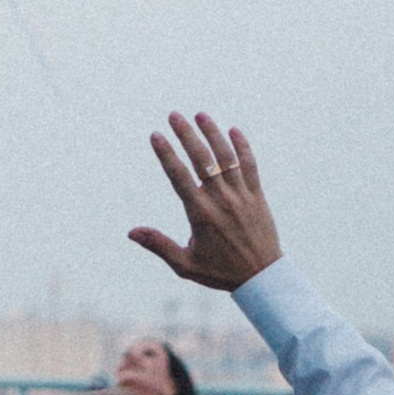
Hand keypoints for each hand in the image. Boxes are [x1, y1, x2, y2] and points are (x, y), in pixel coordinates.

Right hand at [128, 113, 279, 293]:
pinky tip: (233, 131)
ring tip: (200, 115)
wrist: (263, 279)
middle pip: (202, 160)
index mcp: (201, 214)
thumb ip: (159, 245)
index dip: (166, 154)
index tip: (156, 135)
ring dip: (213, 133)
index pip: (179, 177)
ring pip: (227, 158)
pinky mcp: (257, 197)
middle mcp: (221, 200)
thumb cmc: (221, 272)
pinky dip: (243, 147)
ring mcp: (241, 196)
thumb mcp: (185, 265)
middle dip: (187, 135)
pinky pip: (250, 166)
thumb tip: (131, 232)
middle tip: (174, 115)